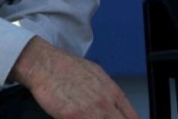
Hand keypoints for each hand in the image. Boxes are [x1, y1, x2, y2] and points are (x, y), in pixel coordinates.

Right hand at [10, 36, 137, 118]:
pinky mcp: (74, 116)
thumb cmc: (67, 68)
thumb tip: (113, 106)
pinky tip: (79, 118)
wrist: (45, 64)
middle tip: (102, 118)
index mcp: (112, 91)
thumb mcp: (96, 75)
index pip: (132, 117)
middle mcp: (106, 102)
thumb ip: (108, 93)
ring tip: (88, 117)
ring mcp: (91, 110)